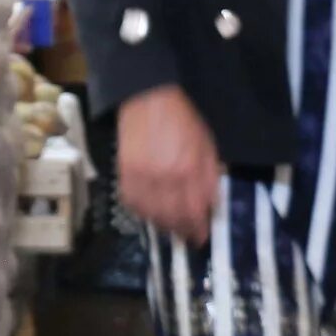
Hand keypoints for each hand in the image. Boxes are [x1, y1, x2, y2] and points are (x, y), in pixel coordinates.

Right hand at [117, 85, 223, 244]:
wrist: (148, 99)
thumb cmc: (182, 120)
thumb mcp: (208, 145)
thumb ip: (210, 175)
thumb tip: (211, 203)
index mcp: (190, 169)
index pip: (195, 211)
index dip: (198, 228)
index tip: (200, 236)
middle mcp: (165, 177)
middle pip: (173, 218)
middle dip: (182, 231)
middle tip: (186, 236)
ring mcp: (143, 176)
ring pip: (152, 214)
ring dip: (162, 225)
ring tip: (170, 227)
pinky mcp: (125, 173)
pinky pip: (132, 203)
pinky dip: (141, 212)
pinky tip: (149, 213)